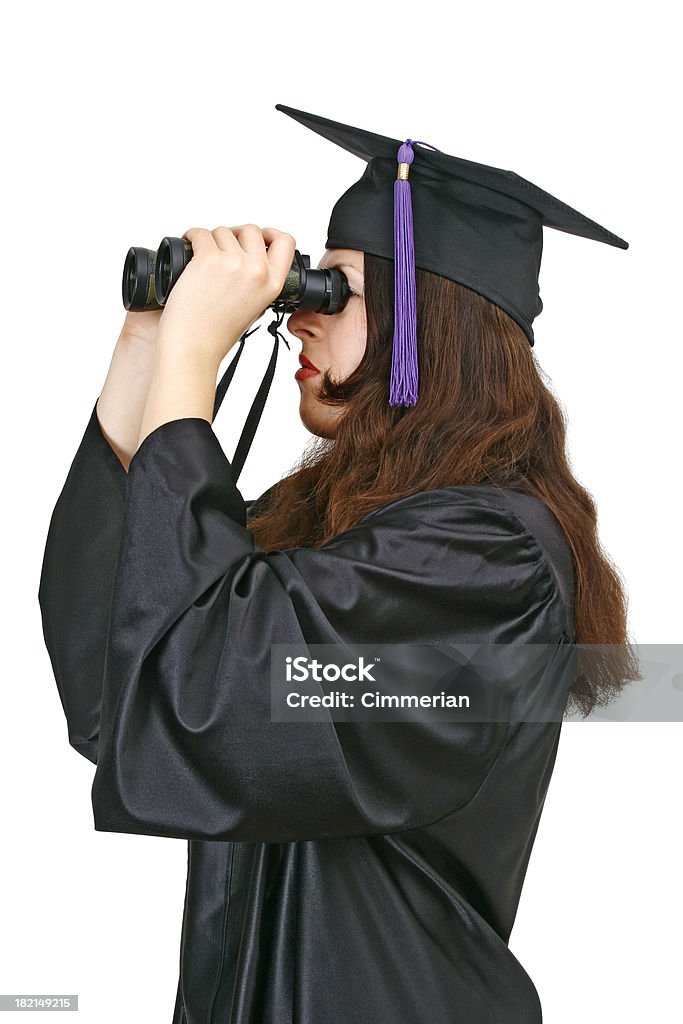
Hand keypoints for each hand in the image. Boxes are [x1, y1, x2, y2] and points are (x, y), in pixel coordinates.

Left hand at [156, 224, 295, 366]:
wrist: (194, 346)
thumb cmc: (216, 334)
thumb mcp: (253, 309)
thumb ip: (258, 284)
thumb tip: (250, 260)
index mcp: (273, 284)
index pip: (286, 242)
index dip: (271, 234)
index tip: (259, 237)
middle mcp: (257, 271)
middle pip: (251, 230)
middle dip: (235, 235)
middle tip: (222, 248)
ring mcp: (233, 263)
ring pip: (223, 231)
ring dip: (211, 239)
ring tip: (203, 259)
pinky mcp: (208, 259)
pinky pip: (200, 233)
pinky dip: (192, 236)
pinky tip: (189, 248)